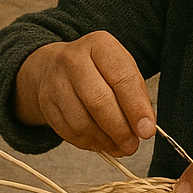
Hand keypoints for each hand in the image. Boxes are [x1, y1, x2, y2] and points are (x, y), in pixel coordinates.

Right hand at [13, 33, 154, 155]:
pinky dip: (88, 143)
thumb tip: (144, 127)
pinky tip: (100, 142)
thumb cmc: (97, 69)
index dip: (136, 108)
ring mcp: (56, 82)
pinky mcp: (46, 104)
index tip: (147, 130)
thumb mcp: (122, 69)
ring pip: (82, 122)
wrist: (55, 67)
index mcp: (100, 45)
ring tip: (119, 146)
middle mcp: (74, 60)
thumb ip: (136, 95)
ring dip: (104, 141)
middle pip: (99, 101)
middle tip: (132, 145)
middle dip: (120, 129)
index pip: (122, 78)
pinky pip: (69, 132)